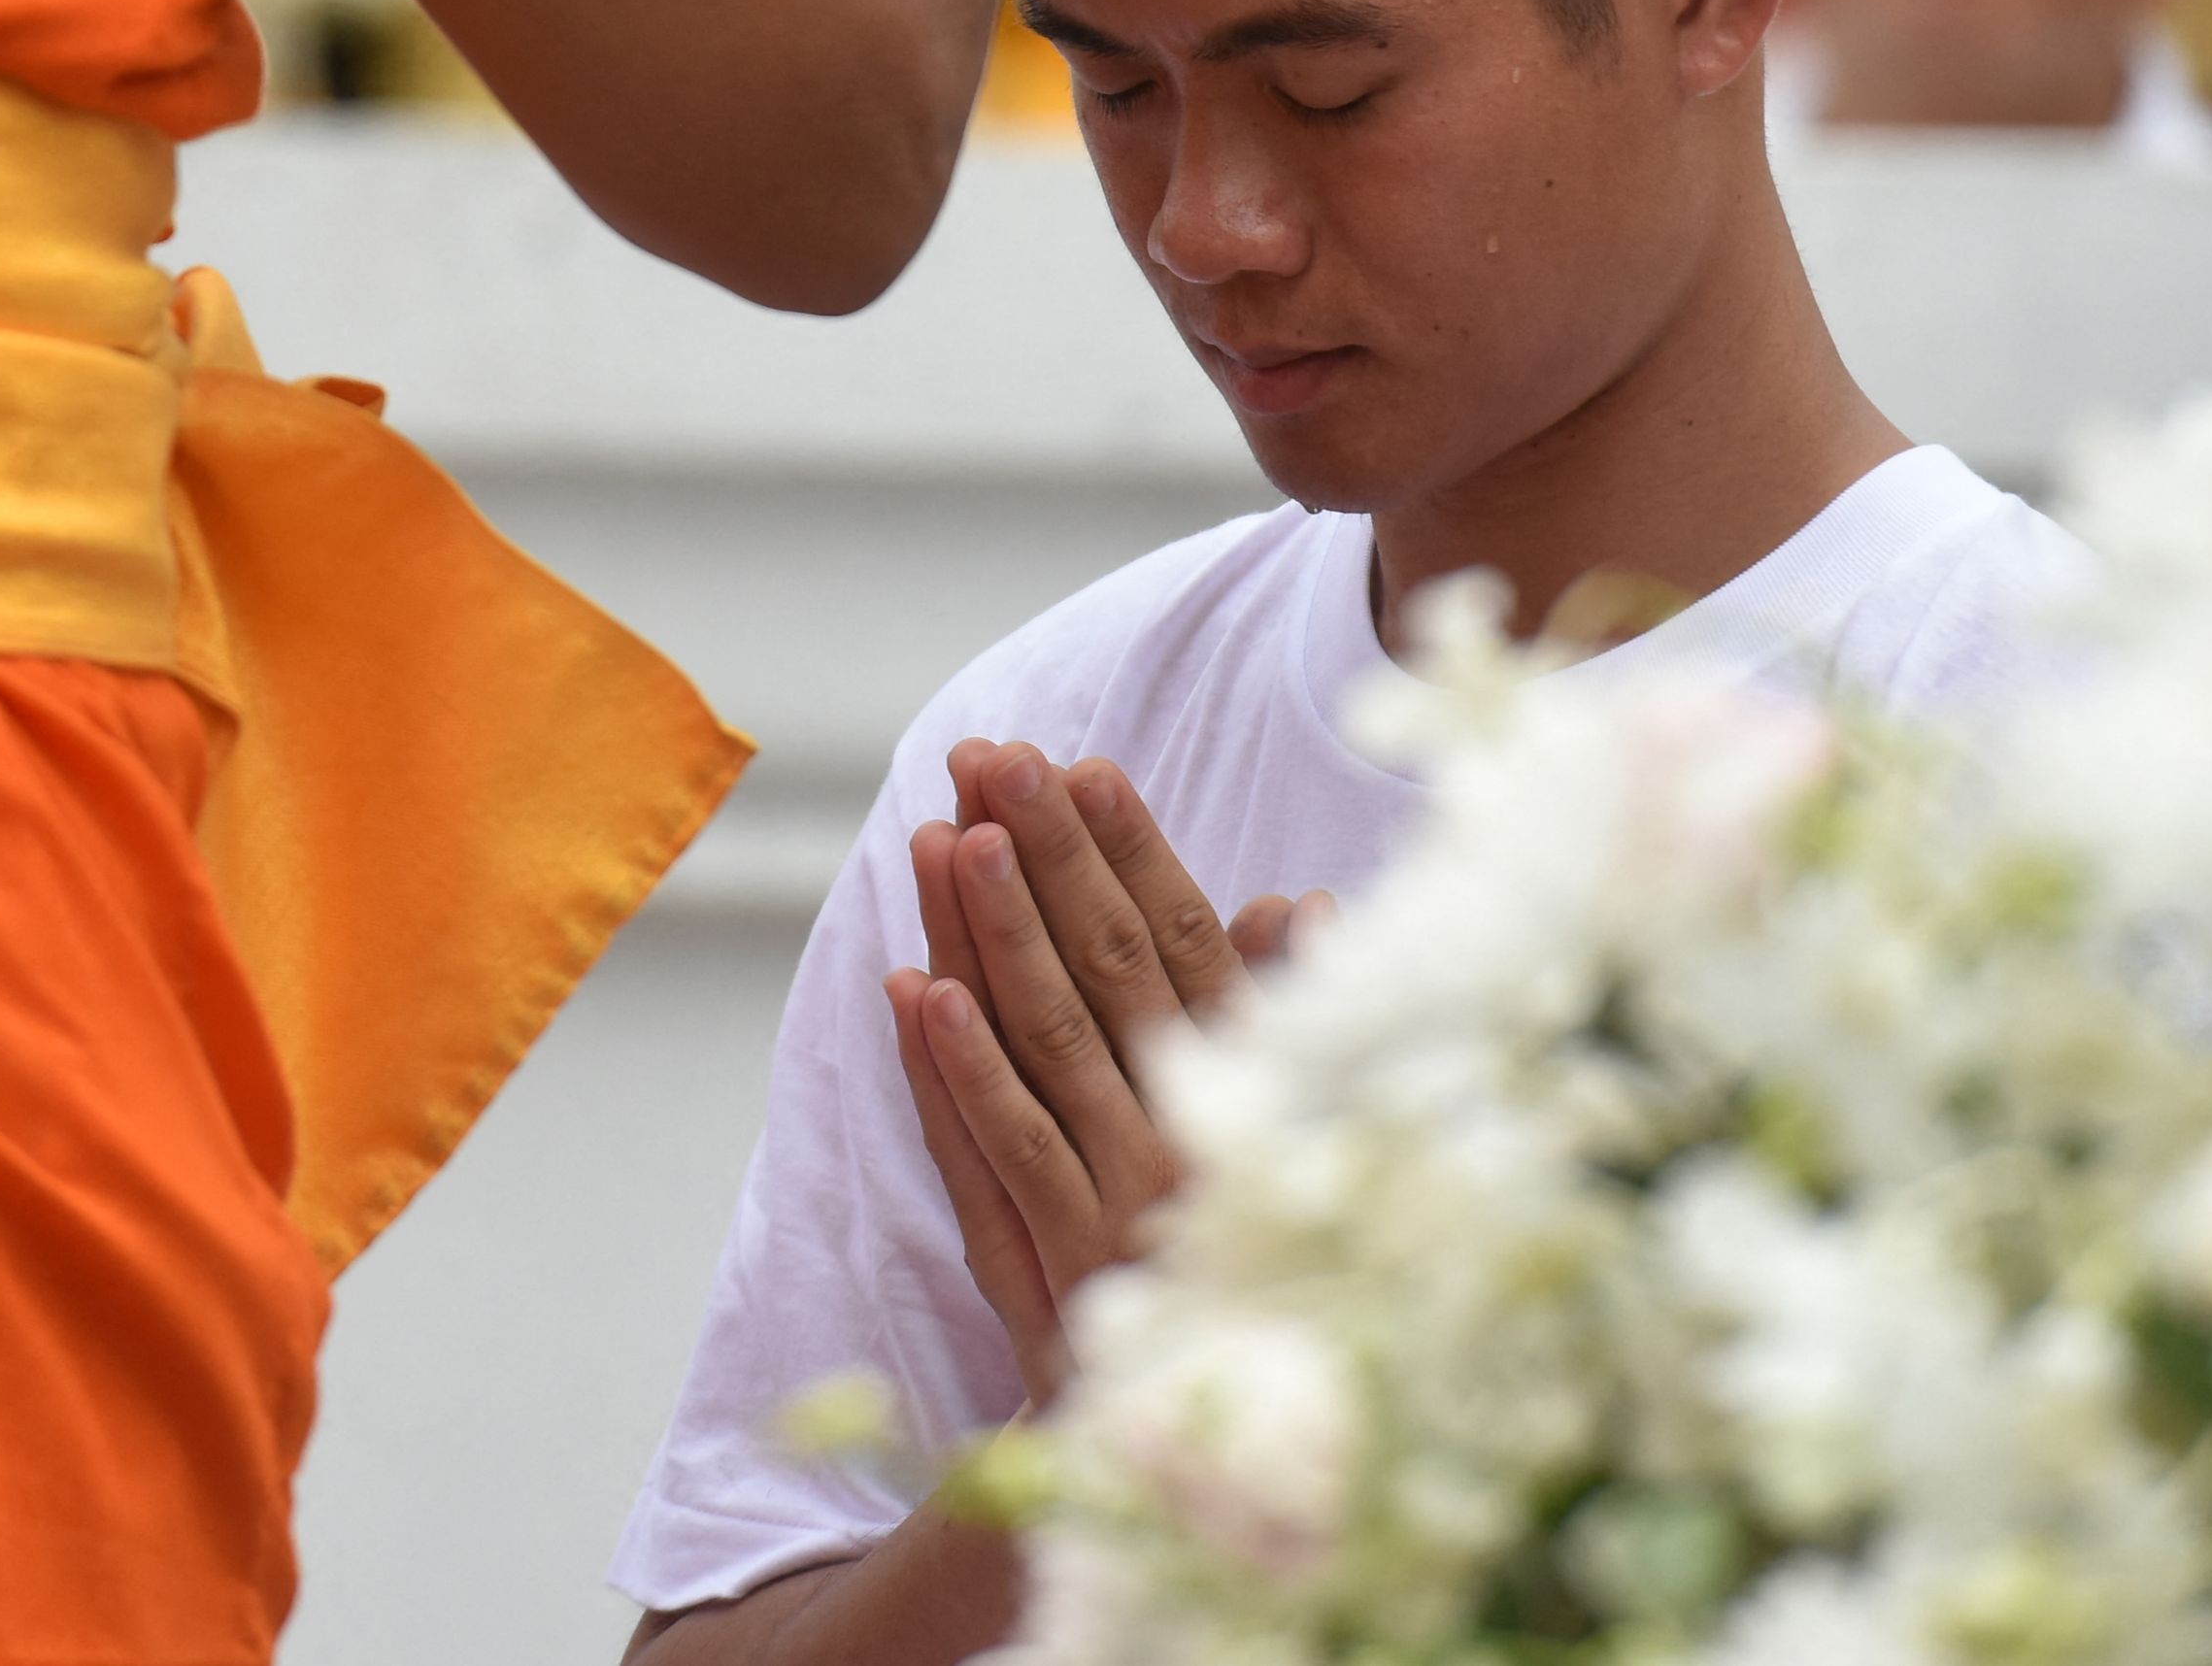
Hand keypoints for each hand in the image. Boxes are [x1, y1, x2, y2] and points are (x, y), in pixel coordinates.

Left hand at [886, 744, 1333, 1403]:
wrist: (1201, 1451)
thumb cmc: (1242, 1265)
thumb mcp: (1298, 1140)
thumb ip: (1289, 1019)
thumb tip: (1295, 902)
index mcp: (1257, 1103)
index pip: (1190, 950)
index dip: (1134, 853)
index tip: (1086, 766)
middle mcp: (1194, 1145)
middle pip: (1110, 974)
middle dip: (1049, 858)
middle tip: (994, 759)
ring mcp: (1119, 1210)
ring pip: (1046, 1046)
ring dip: (993, 936)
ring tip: (946, 839)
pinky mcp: (1053, 1272)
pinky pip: (995, 1157)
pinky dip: (952, 1071)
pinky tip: (913, 989)